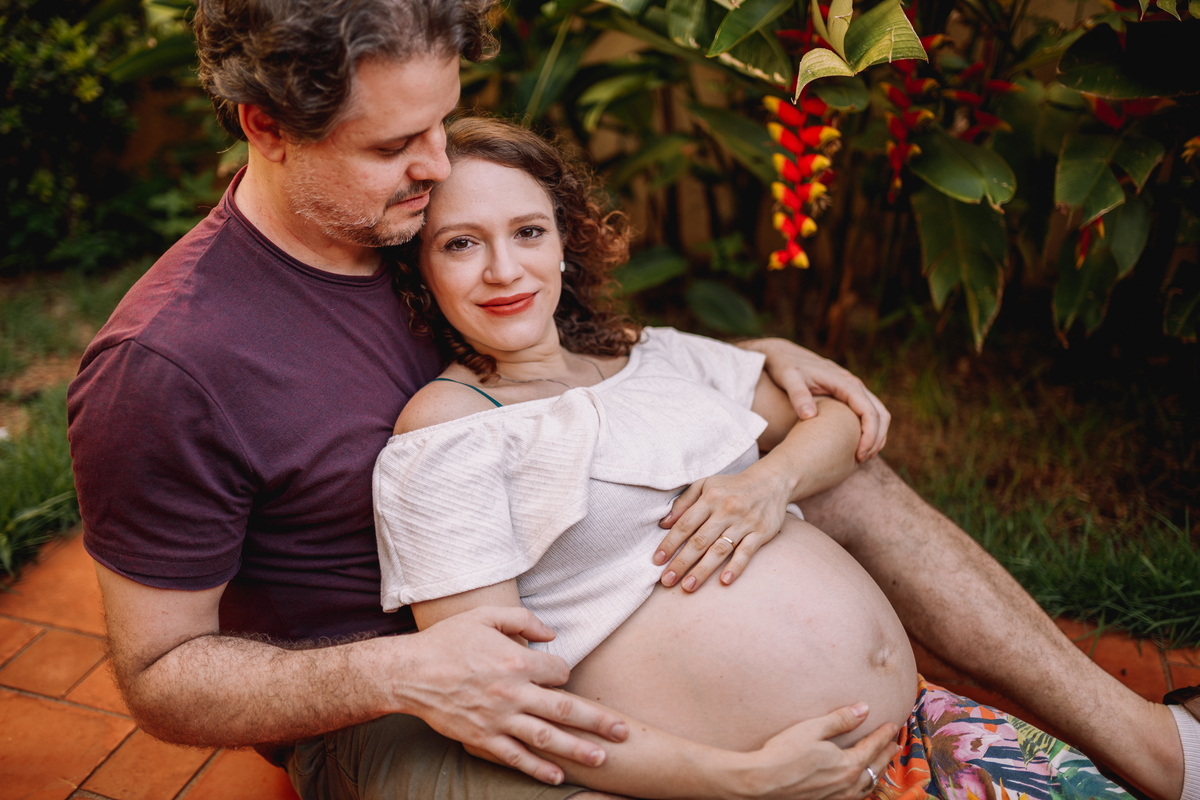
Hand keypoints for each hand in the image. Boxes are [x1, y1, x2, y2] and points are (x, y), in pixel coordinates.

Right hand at [397, 606, 628, 784]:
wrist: (410, 672)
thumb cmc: (448, 640)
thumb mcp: (485, 616)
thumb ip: (523, 620)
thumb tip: (552, 634)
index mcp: (516, 661)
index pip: (559, 671)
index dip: (565, 672)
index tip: (561, 675)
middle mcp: (512, 693)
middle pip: (565, 708)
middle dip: (597, 721)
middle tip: (622, 732)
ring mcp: (498, 718)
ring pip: (546, 737)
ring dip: (576, 749)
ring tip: (602, 758)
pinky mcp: (482, 738)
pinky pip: (515, 756)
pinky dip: (537, 768)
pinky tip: (556, 777)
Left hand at [653, 465, 788, 590]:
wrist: (771, 482)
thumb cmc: (731, 486)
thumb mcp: (705, 485)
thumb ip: (683, 503)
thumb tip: (664, 523)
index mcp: (710, 498)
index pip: (685, 524)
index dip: (670, 543)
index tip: (657, 561)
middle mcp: (726, 510)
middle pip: (700, 540)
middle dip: (682, 562)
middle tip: (667, 580)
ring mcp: (744, 523)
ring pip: (720, 549)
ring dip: (703, 570)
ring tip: (688, 586)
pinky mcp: (761, 532)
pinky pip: (746, 552)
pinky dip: (736, 566)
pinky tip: (724, 581)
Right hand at [735, 704, 899, 799]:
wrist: (762, 781)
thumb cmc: (784, 753)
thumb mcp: (813, 728)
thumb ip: (841, 719)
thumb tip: (864, 709)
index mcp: (848, 765)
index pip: (872, 747)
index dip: (883, 735)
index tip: (893, 726)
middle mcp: (847, 784)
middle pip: (874, 768)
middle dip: (886, 754)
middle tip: (895, 745)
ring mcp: (837, 797)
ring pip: (867, 786)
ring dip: (877, 773)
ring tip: (881, 765)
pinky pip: (854, 797)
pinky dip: (863, 788)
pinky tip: (859, 786)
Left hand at [739, 339, 889, 461]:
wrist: (782, 354)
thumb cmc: (785, 367)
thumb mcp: (789, 379)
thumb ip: (798, 396)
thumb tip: (809, 416)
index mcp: (844, 383)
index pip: (869, 411)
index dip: (869, 435)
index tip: (859, 455)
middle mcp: (853, 384)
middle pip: (880, 413)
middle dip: (877, 438)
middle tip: (862, 459)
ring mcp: (851, 388)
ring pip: (877, 412)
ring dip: (876, 434)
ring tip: (862, 456)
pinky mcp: (846, 393)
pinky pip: (866, 411)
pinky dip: (867, 428)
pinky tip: (855, 443)